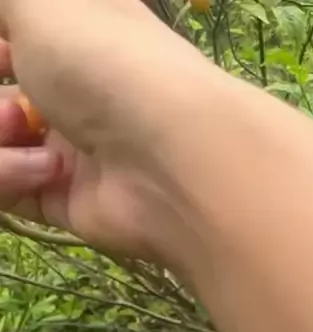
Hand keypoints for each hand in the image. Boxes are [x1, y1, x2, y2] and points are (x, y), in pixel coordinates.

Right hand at [0, 0, 215, 260]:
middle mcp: (76, 89)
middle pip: (4, 99)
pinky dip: (9, 177)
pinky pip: (11, 191)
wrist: (166, 160)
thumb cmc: (105, 63)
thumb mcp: (41, 2)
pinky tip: (42, 172)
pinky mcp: (66, 201)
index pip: (21, 37)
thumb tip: (3, 18)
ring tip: (20, 131)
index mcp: (81, 33)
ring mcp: (70, 148)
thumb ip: (8, 4)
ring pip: (0, 143)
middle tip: (9, 105)